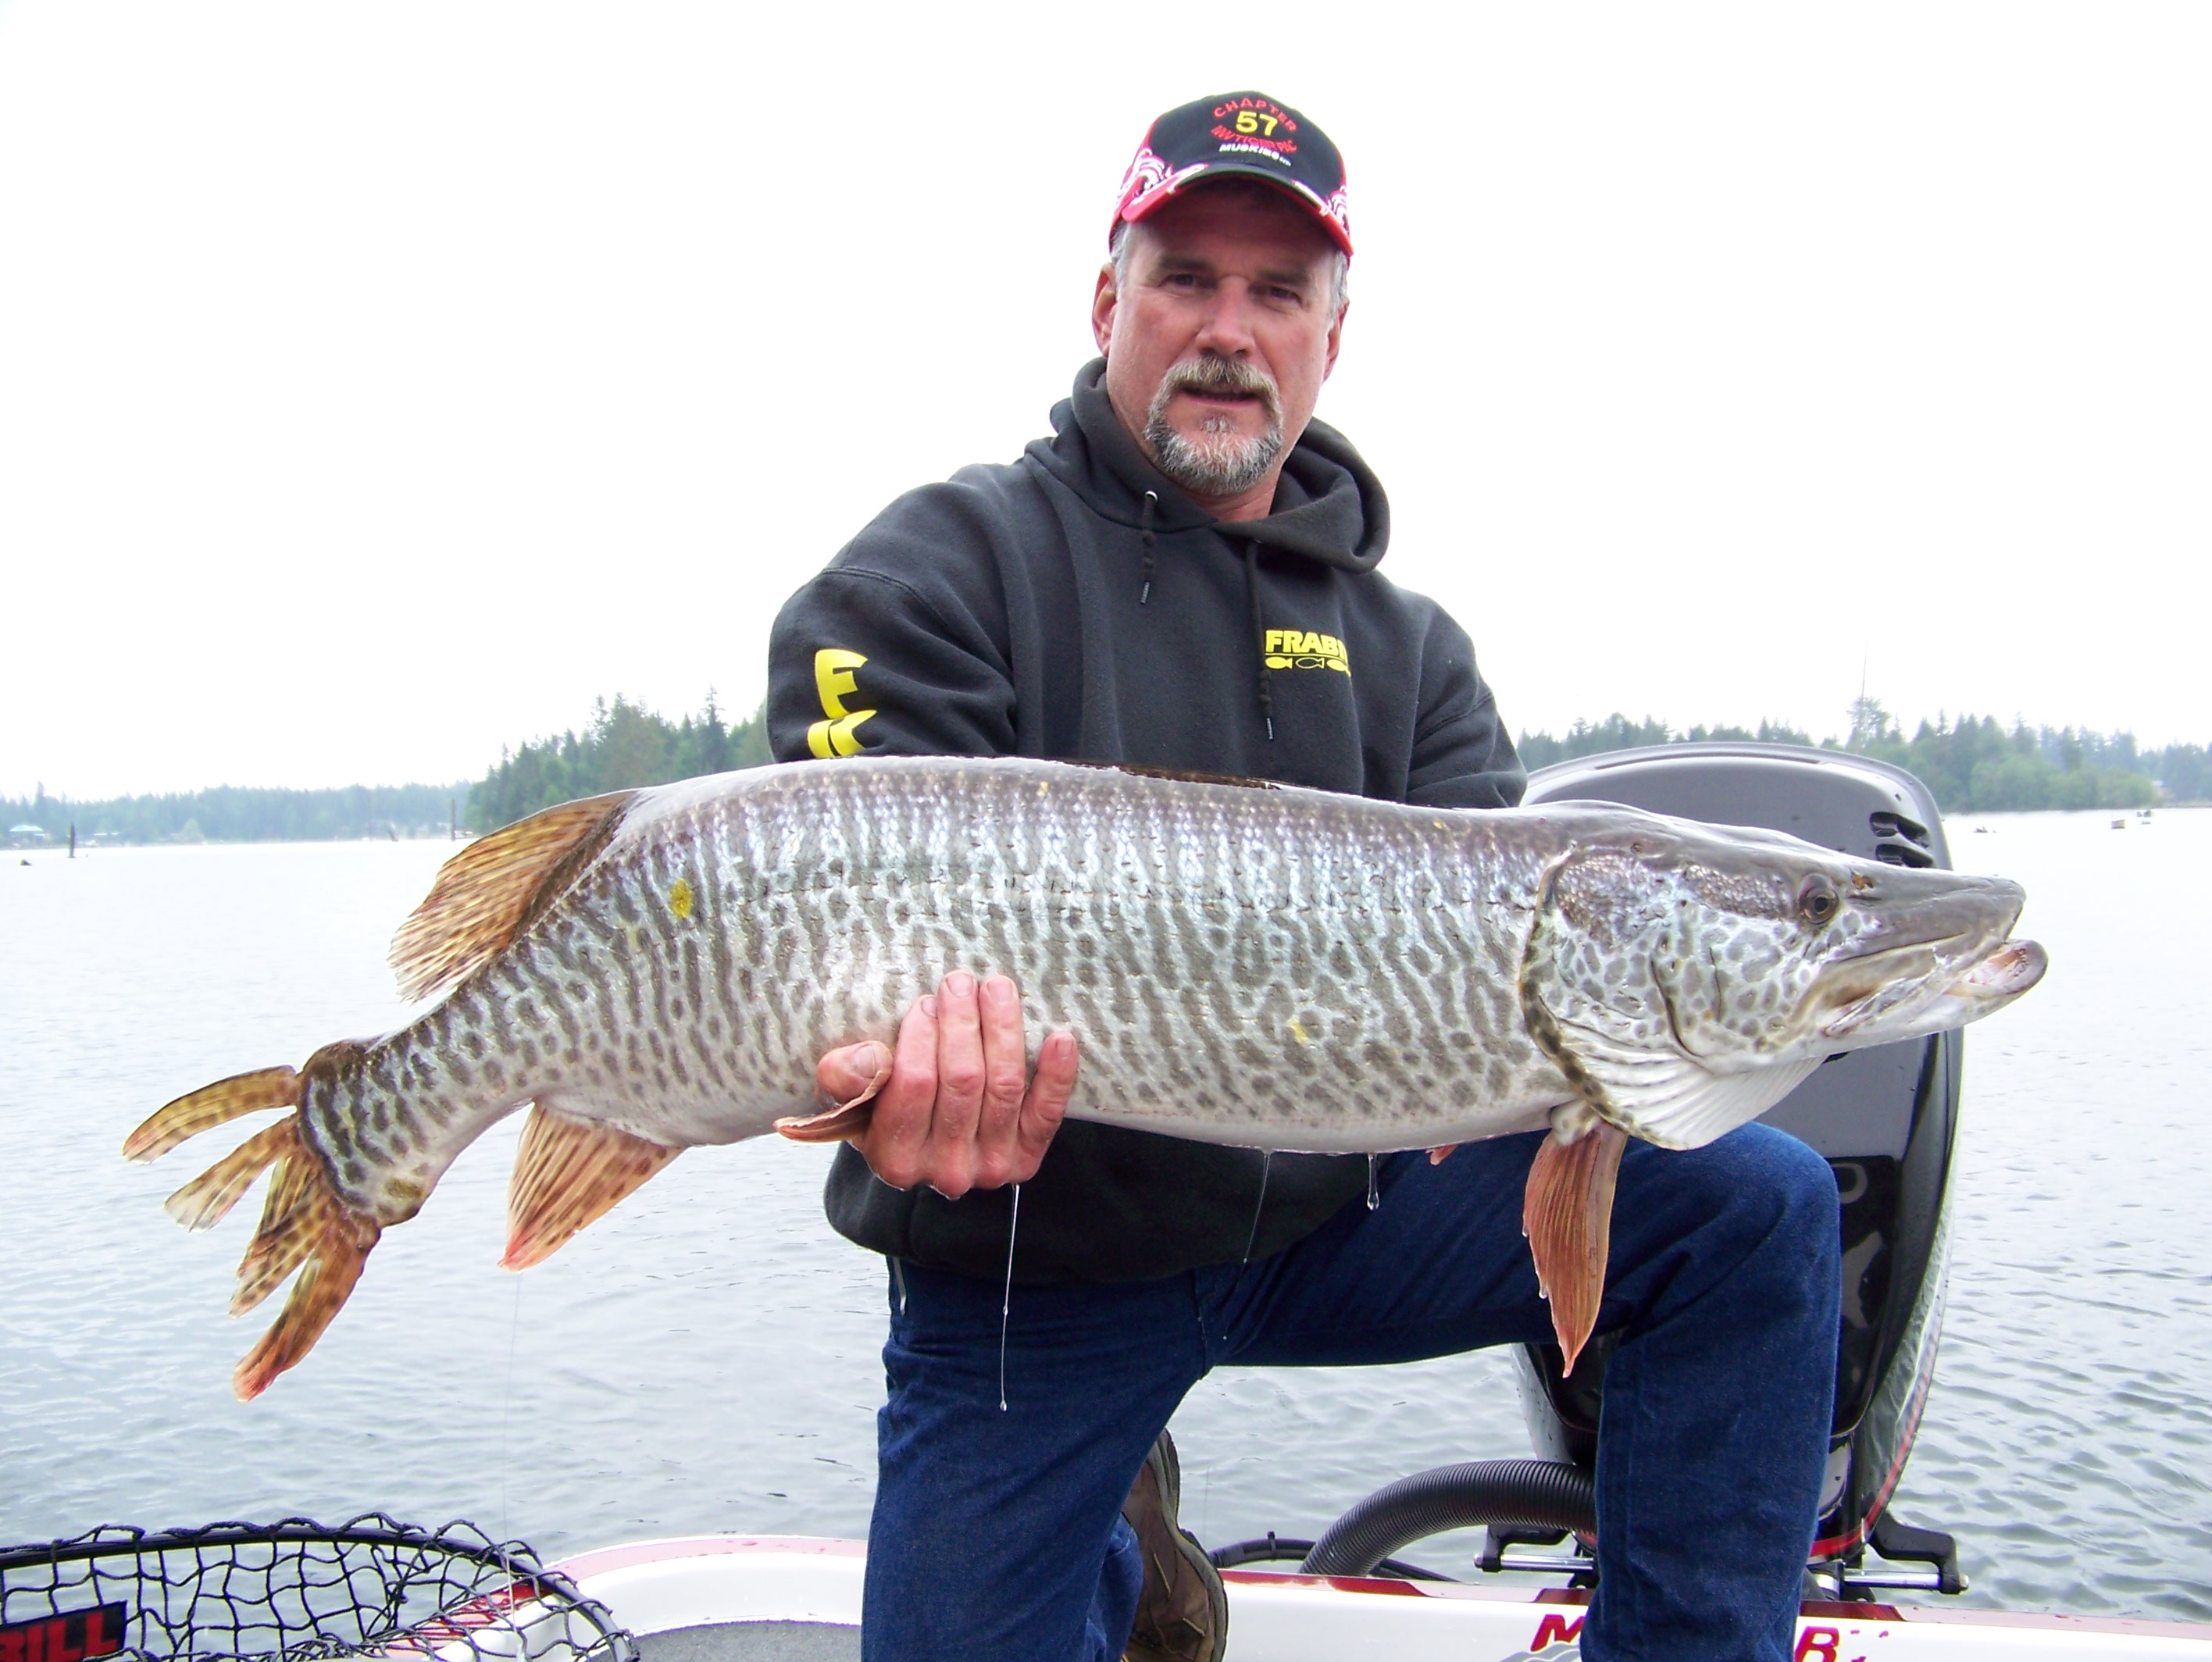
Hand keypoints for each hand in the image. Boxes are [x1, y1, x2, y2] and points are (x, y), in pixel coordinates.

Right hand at [805, 972, 1076, 1196]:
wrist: (919, 1143)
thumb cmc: (878, 1107)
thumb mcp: (845, 1093)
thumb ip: (842, 1076)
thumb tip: (871, 1059)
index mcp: (894, 1158)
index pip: (913, 1084)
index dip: (920, 1036)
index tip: (923, 1002)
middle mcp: (945, 1171)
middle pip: (962, 1081)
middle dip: (962, 1022)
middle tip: (958, 983)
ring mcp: (990, 1167)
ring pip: (1003, 1086)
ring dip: (1003, 1029)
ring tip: (996, 988)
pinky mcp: (1026, 1157)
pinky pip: (1046, 1114)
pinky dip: (1056, 1076)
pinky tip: (1059, 1038)